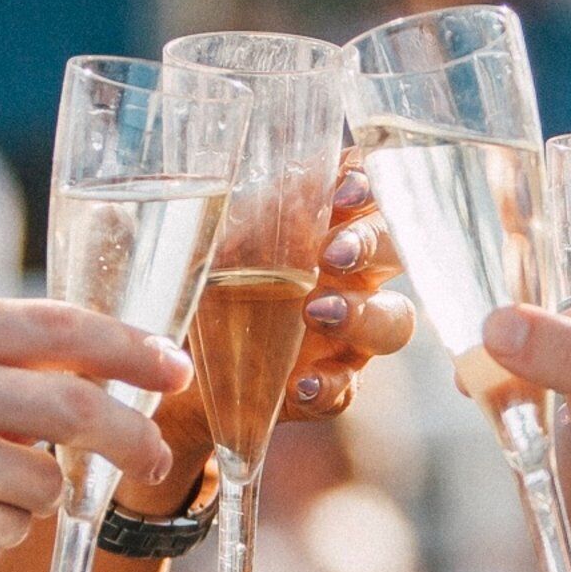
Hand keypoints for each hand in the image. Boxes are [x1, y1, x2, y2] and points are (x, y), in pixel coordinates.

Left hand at [130, 166, 417, 509]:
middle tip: (333, 254)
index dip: (370, 183)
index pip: (366, 191)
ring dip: (364, 313)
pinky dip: (330, 384)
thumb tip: (211, 197)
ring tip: (318, 312)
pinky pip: (347, 388)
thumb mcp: (199, 246)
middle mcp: (348, 276)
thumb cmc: (197, 286)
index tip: (344, 189)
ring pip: (394, 321)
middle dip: (374, 244)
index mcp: (323, 228)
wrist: (173, 370)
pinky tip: (303, 384)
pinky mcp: (329, 388)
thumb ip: (215, 220)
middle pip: (396, 249)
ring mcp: (345, 335)